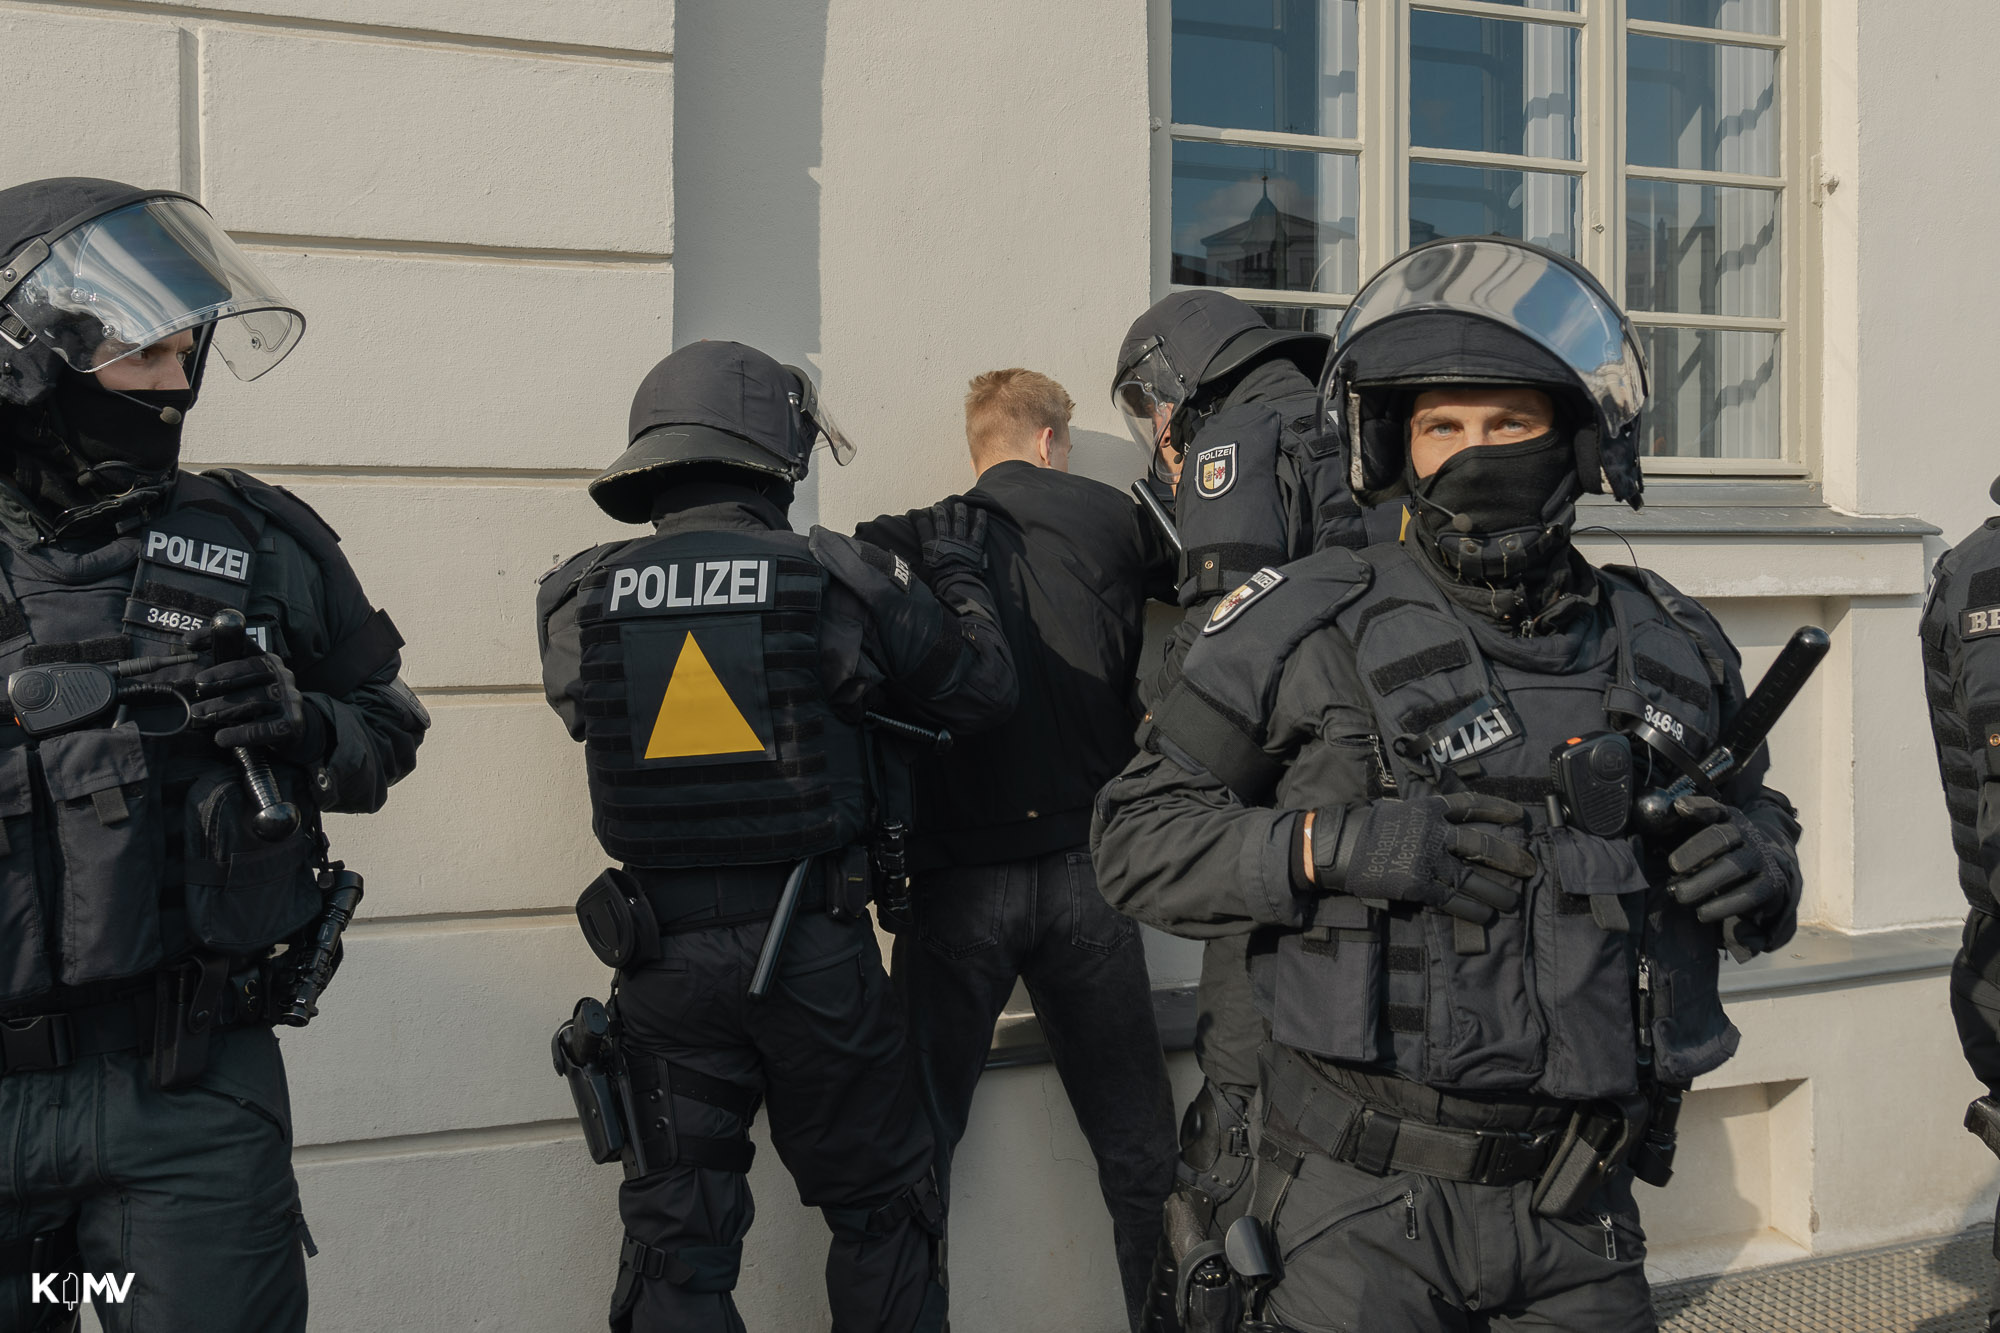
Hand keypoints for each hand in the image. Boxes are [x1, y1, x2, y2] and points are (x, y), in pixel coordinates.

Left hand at [190, 653, 318, 760]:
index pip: (242, 643)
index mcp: (266, 660)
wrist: (295, 729)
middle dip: (222, 677)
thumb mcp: (245, 684)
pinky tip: (221, 738)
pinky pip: (263, 728)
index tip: (188, 642)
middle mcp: (280, 675)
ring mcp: (288, 699)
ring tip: (199, 715)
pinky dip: (240, 733)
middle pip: (251, 671)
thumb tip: (189, 675)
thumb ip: (225, 676)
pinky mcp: (291, 724)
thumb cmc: (260, 703)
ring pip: (254, 700)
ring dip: (222, 708)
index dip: (216, 638)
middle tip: (198, 686)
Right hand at [913, 501, 987, 578]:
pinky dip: (980, 520)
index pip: (922, 524)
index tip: (913, 513)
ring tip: (959, 504)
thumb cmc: (938, 580)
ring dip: (959, 510)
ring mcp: (961, 541)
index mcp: (931, 545)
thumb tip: (908, 561)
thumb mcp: (922, 570)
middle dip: (939, 510)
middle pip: (942, 519)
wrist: (956, 585)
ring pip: (960, 520)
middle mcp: (945, 539)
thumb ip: (917, 561)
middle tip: (938, 506)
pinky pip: (978, 530)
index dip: (917, 516)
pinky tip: (981, 511)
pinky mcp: (974, 546)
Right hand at [1321, 793, 1536, 924]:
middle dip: (1510, 858)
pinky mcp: (1418, 885)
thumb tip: (1444, 828)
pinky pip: (1453, 899)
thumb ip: (1424, 818)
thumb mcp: (1397, 811)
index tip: (1519, 816)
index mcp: (1429, 809)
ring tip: (1512, 902)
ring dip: (1497, 892)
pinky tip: (1485, 915)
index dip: (1498, 810)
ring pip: (1472, 877)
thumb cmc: (1363, 828)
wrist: (1336, 847)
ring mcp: (1428, 859)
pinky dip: (1472, 909)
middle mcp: (1434, 832)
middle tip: (1529, 868)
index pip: (1472, 806)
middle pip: (1482, 844)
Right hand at [1665, 795, 1799, 951]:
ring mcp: (1743, 830)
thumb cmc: (1752, 892)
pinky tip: (1679, 808)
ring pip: (1722, 835)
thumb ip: (1753, 936)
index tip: (1702, 915)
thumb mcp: (1761, 918)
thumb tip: (1743, 943)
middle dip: (1708, 881)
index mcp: (1771, 879)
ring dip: (1697, 850)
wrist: (1765, 853)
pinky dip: (1697, 807)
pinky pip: (1714, 808)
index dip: (1727, 904)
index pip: (1754, 892)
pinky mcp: (1727, 813)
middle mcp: (1759, 852)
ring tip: (1676, 866)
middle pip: (1736, 864)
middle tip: (1682, 895)